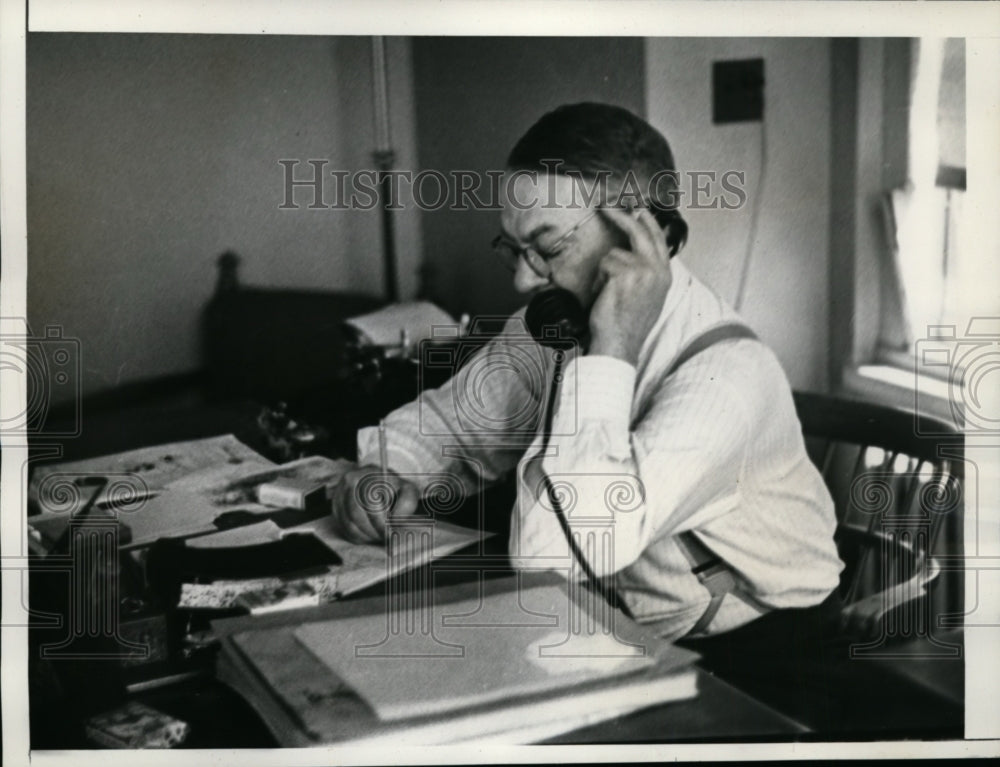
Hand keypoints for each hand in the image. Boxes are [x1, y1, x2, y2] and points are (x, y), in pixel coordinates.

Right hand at [329, 465, 419, 542]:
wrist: (381, 484)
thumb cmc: (395, 489)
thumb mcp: (407, 491)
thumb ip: (407, 503)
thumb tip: (394, 520)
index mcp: (368, 474)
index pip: (369, 502)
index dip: (380, 522)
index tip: (389, 533)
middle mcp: (350, 482)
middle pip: (356, 514)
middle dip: (372, 531)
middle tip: (384, 538)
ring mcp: (340, 494)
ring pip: (348, 523)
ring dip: (365, 535)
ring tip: (378, 537)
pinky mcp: (336, 507)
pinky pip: (343, 528)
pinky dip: (357, 536)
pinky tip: (369, 535)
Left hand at [589, 207, 672, 365]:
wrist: (620, 342)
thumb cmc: (628, 324)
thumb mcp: (648, 297)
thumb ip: (647, 273)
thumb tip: (632, 252)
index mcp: (665, 276)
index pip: (659, 240)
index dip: (649, 223)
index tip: (639, 210)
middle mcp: (658, 270)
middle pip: (640, 232)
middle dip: (622, 216)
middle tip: (606, 207)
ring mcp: (643, 270)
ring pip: (614, 254)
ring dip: (605, 273)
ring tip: (609, 294)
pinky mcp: (626, 272)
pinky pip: (605, 264)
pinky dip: (600, 280)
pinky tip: (606, 296)